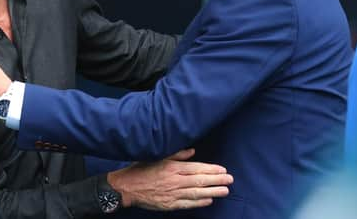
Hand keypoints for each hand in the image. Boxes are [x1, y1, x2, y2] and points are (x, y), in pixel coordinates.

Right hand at [107, 148, 232, 210]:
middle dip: (216, 180)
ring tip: (225, 190)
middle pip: (199, 180)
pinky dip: (199, 202)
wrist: (126, 187)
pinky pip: (187, 203)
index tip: (223, 170)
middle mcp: (174, 180)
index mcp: (172, 167)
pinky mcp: (169, 204)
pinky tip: (209, 200)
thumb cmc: (141, 169)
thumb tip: (192, 151)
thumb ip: (176, 154)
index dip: (211, 169)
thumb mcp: (158, 157)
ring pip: (196, 193)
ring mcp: (172, 193)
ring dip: (212, 191)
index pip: (196, 168)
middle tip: (230, 180)